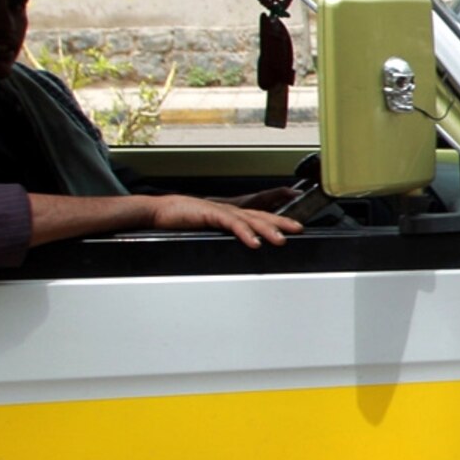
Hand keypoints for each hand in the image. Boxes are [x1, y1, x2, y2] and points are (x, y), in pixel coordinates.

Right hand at [145, 194, 299, 247]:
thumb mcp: (211, 231)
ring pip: (250, 220)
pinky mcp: (209, 214)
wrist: (160, 212)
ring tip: (281, 239)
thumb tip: (240, 248)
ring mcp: (221, 211)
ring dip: (267, 230)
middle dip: (282, 223)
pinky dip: (244, 233)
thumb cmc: (183, 221)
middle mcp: (230, 211)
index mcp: (232, 215)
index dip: (280, 221)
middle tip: (299, 230)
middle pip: (261, 217)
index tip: (296, 228)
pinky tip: (254, 241)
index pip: (261, 218)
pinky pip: (231, 224)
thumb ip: (226, 237)